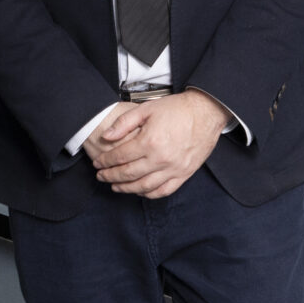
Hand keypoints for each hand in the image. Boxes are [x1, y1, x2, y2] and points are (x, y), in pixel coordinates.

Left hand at [91, 91, 228, 198]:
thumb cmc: (177, 109)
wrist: (206, 112)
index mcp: (149, 141)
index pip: (120, 156)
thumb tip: (107, 137)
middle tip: (101, 176)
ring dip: (126, 189)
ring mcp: (174, 169)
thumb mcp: (147, 108)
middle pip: (128, 174)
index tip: (97, 163)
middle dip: (111, 176)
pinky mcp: (184, 174)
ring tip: (115, 187)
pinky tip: (139, 191)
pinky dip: (149, 194)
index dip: (105, 161)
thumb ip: (124, 123)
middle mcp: (161, 158)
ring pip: (144, 186)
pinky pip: (163, 191)